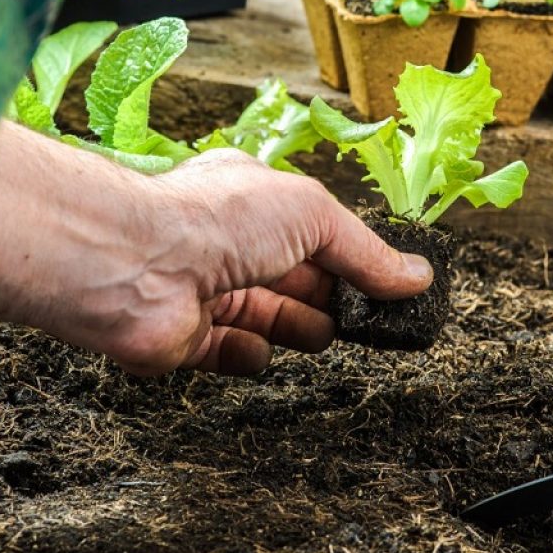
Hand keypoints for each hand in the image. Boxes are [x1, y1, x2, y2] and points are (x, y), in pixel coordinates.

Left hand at [0, 122, 432, 375]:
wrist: (136, 267)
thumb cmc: (217, 220)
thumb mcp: (314, 216)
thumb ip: (366, 253)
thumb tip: (416, 276)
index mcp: (255, 198)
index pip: (316, 231)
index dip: (351, 258)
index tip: (387, 287)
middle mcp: (228, 242)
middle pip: (297, 279)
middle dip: (331, 297)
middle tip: (364, 319)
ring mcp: (207, 291)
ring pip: (270, 317)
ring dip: (297, 327)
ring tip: (318, 332)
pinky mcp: (188, 339)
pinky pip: (232, 353)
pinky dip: (248, 354)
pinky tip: (256, 349)